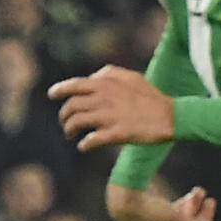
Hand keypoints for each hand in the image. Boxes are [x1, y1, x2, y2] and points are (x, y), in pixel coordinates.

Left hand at [48, 65, 175, 150]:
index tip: (51, 95)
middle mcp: (105, 98)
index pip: (75, 85)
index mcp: (107, 83)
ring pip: (78, 122)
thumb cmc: (150, 97)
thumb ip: (110, 74)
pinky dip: (84, 144)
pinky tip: (84, 146)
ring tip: (71, 135)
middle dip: (64, 116)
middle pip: (72, 106)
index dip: (60, 90)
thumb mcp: (131, 77)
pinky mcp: (116, 133)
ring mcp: (110, 116)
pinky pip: (92, 140)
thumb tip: (93, 77)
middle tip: (65, 124)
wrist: (169, 117)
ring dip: (70, 130)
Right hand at [105, 184, 220, 220]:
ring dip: (195, 208)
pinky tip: (193, 192)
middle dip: (204, 218)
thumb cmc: (147, 212)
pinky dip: (186, 205)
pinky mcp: (158, 219)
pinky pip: (178, 215)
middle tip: (211, 201)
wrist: (123, 202)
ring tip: (201, 191)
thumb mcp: (174, 217)